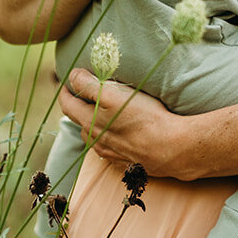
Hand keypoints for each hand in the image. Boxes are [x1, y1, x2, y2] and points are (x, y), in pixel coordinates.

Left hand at [59, 68, 191, 177]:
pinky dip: (110, 138)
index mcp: (90, 123)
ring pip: (95, 137)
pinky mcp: (127, 161)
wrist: (172, 147)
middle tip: (84, 94)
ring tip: (103, 113)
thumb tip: (72, 76)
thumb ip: (89, 85)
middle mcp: (97, 141)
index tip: (67, 82)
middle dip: (79, 106)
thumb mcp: (113, 94)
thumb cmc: (144, 117)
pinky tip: (120, 132)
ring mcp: (112, 153)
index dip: (65, 91)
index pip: (67, 105)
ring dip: (94, 124)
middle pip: (80, 122)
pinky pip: (111, 149)